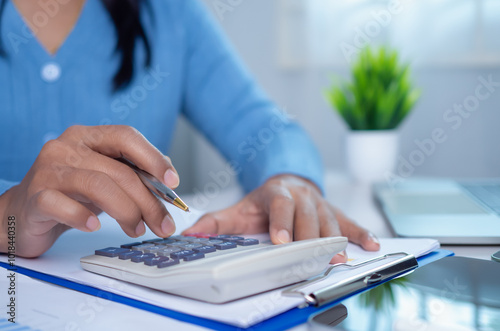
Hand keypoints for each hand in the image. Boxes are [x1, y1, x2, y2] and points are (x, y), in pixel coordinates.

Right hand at [0, 125, 178, 256]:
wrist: (22, 213)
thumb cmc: (71, 194)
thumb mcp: (107, 178)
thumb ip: (134, 172)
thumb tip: (169, 176)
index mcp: (88, 137)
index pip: (126, 136)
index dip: (153, 158)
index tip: (173, 183)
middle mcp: (67, 147)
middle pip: (119, 171)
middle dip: (148, 201)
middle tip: (164, 225)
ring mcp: (48, 170)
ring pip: (98, 186)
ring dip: (126, 212)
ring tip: (137, 229)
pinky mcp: (34, 196)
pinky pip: (62, 205)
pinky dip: (83, 218)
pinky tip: (95, 227)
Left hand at [183, 174, 379, 262]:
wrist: (288, 183)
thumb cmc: (264, 201)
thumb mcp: (240, 208)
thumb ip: (217, 221)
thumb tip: (190, 233)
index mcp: (278, 192)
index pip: (280, 205)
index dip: (282, 222)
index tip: (281, 240)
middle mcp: (303, 196)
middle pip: (309, 215)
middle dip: (310, 236)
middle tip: (312, 255)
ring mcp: (321, 203)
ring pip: (330, 220)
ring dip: (335, 240)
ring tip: (338, 258)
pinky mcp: (334, 212)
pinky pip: (350, 222)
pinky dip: (361, 233)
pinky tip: (371, 246)